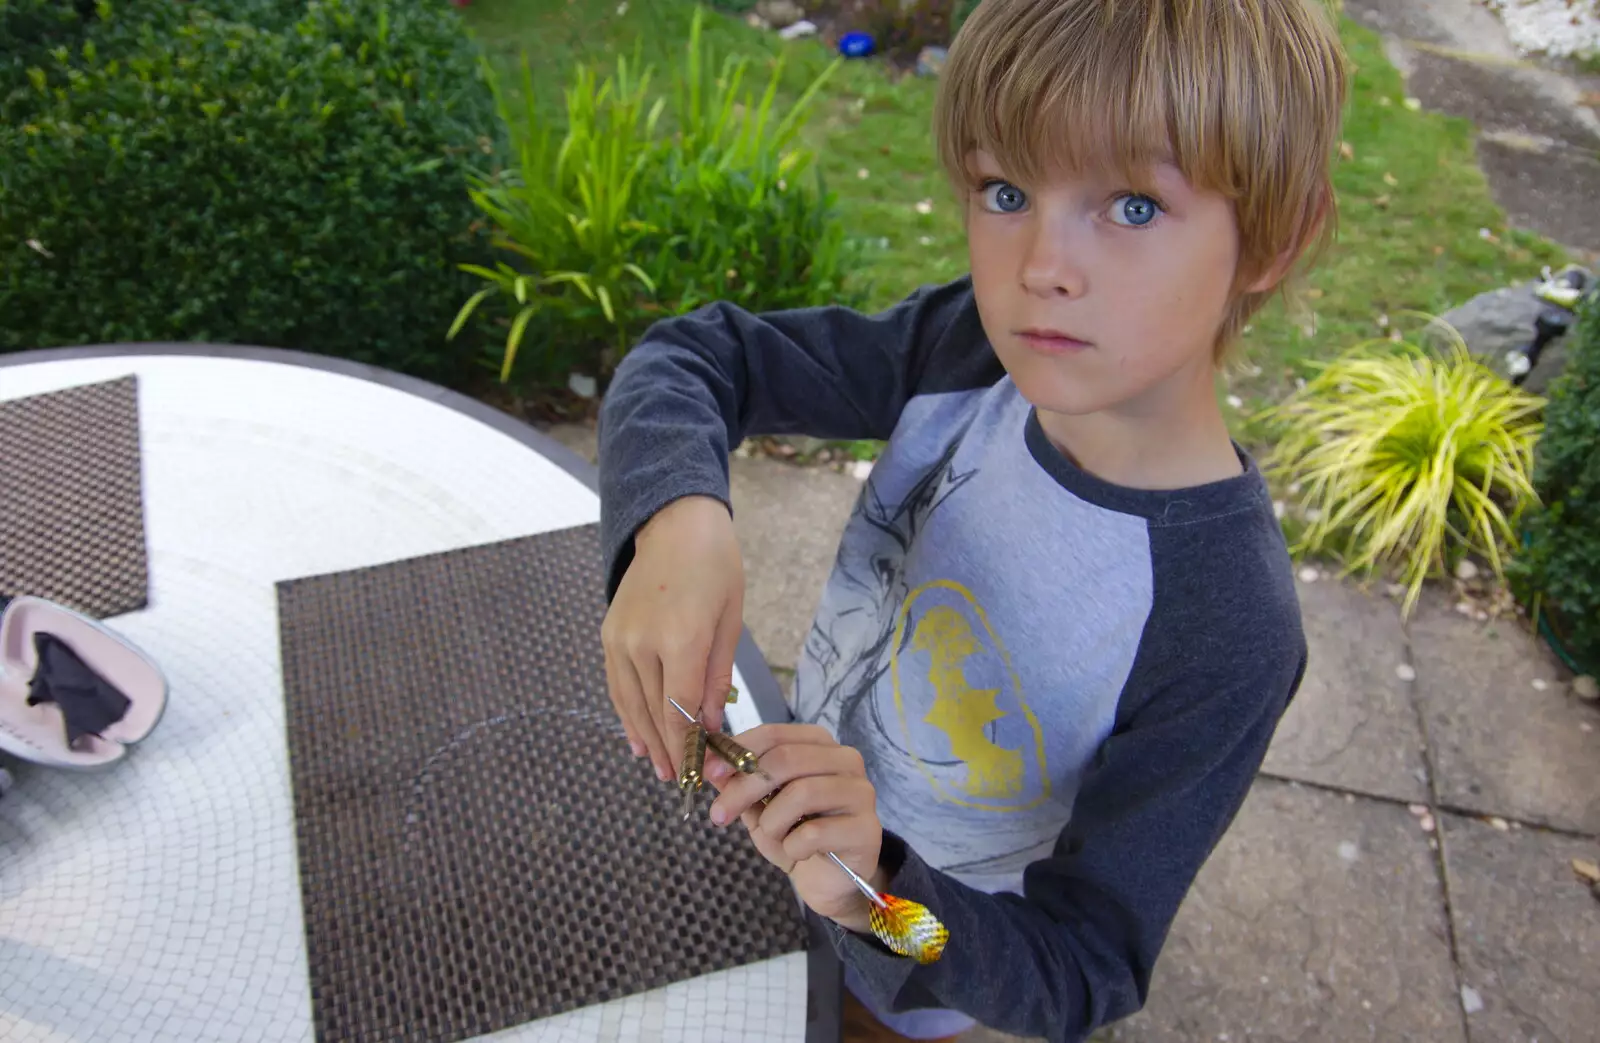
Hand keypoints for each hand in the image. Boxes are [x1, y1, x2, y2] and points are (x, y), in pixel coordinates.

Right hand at [601, 495, 743, 782]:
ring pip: (630, 703)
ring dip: (645, 739)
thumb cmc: (715, 567)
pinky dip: (626, 713)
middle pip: (653, 712)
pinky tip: (636, 737)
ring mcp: (619, 639)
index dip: (688, 746)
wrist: (675, 525)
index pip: (680, 709)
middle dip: (669, 751)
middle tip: (682, 783)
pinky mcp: (608, 635)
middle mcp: (642, 642)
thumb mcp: (730, 620)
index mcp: (680, 638)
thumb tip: (709, 726)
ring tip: (659, 769)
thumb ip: (717, 677)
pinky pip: (616, 684)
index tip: (700, 772)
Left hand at [706, 724, 886, 930]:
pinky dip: (793, 847)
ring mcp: (861, 793)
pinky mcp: (867, 829)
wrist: (828, 880)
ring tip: (772, 836)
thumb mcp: (758, 806)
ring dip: (772, 821)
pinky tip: (797, 853)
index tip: (711, 773)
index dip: (739, 751)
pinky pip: (815, 833)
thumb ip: (737, 782)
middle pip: (786, 759)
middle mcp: (846, 760)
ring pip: (802, 793)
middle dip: (744, 788)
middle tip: (719, 814)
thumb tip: (710, 763)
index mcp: (819, 745)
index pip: (775, 734)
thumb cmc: (795, 835)